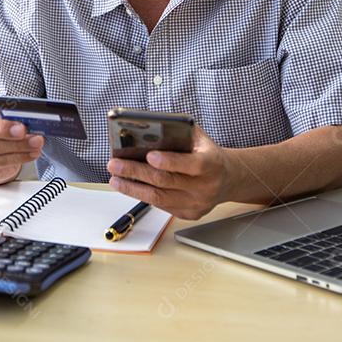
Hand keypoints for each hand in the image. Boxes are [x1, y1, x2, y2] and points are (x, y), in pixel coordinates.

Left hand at [106, 124, 228, 219]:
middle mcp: (205, 186)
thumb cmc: (208, 153)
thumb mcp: (199, 138)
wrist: (227, 179)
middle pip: (166, 181)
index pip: (191, 164)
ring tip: (114, 178)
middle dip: (136, 172)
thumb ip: (179, 132)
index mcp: (211, 164)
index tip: (149, 155)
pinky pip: (160, 205)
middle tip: (115, 164)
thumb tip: (148, 127)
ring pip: (158, 197)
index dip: (169, 161)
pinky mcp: (188, 213)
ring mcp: (196, 203)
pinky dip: (141, 194)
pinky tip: (128, 186)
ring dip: (132, 187)